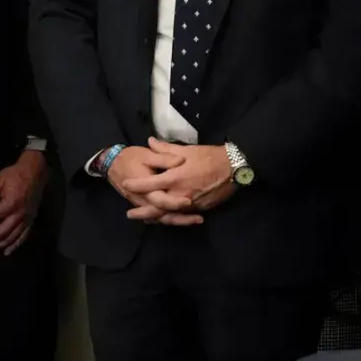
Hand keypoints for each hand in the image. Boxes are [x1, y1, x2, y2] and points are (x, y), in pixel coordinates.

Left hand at [0, 149, 47, 255]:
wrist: (35, 172)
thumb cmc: (13, 175)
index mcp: (10, 203)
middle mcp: (19, 214)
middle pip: (2, 232)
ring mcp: (27, 219)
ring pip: (12, 238)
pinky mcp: (32, 221)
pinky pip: (23, 237)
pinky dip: (14, 246)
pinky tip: (6, 252)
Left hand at [120, 139, 235, 222]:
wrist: (234, 168)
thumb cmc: (209, 157)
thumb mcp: (186, 150)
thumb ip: (165, 148)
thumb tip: (149, 142)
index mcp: (175, 177)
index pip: (150, 184)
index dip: (136, 185)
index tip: (125, 184)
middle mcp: (181, 193)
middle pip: (157, 207)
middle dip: (143, 212)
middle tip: (129, 214)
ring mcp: (191, 203)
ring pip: (170, 214)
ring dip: (156, 217)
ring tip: (144, 219)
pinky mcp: (200, 208)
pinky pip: (182, 215)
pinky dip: (172, 217)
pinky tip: (165, 217)